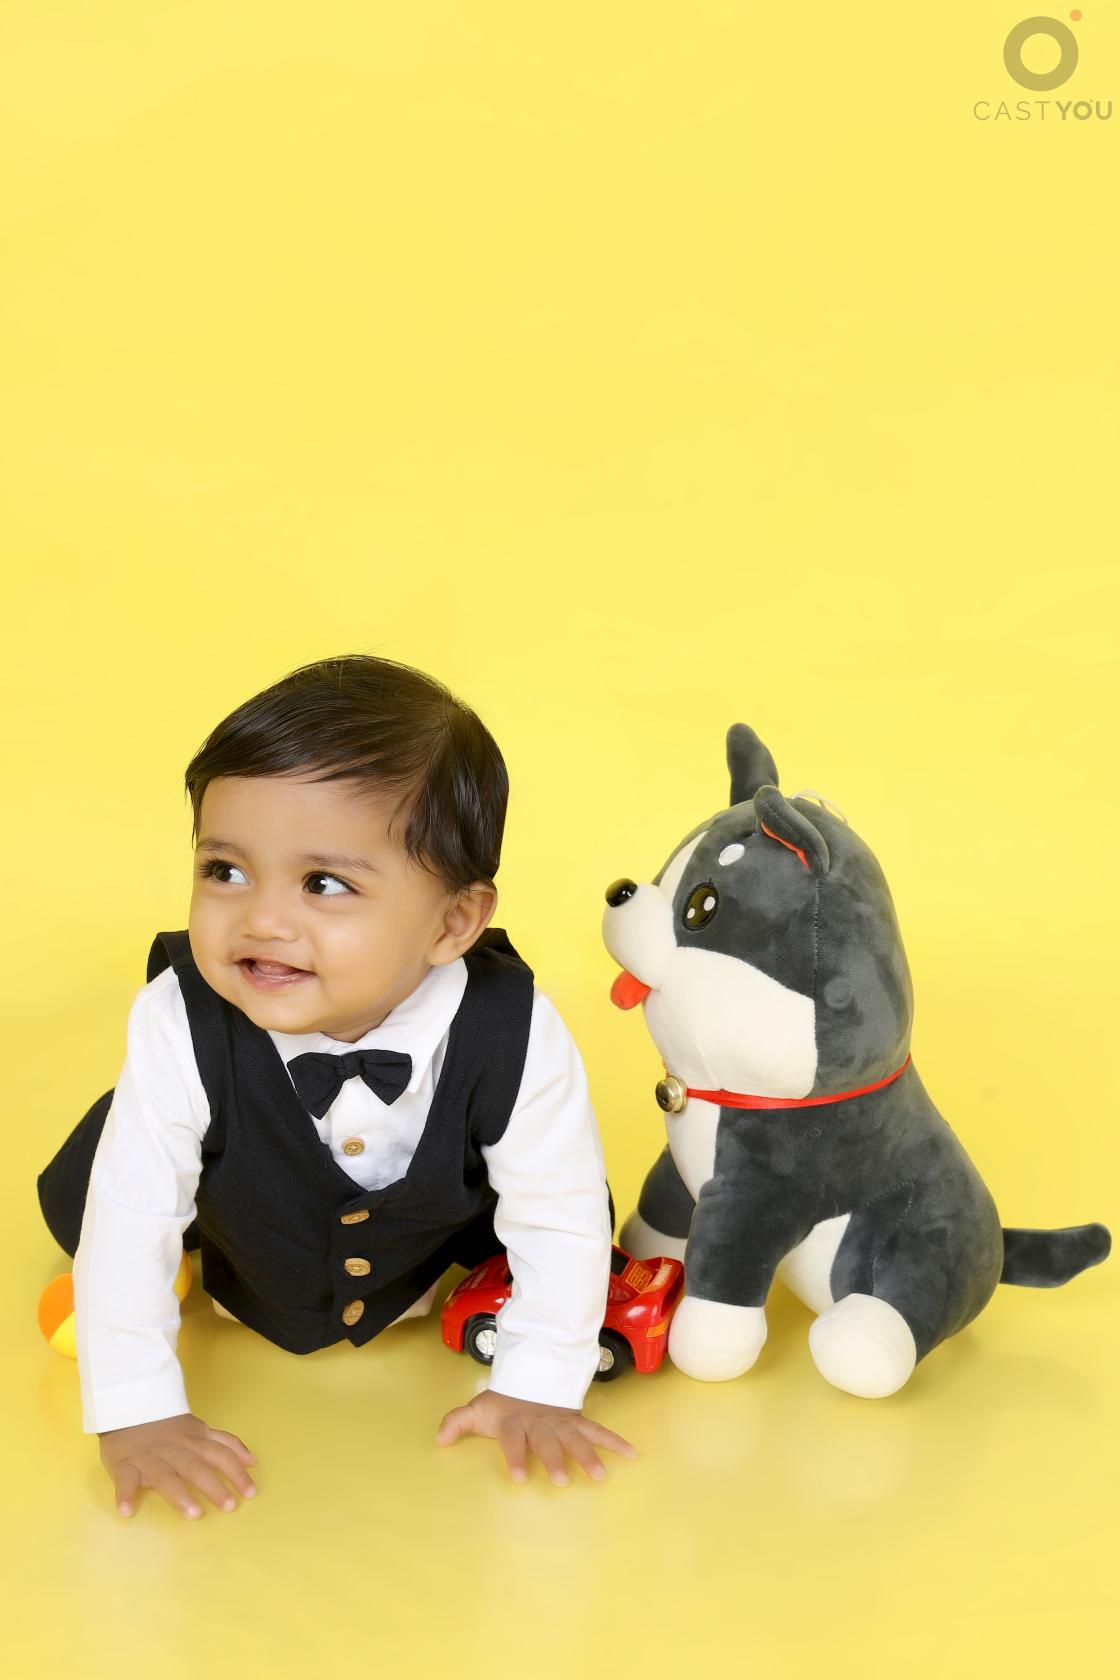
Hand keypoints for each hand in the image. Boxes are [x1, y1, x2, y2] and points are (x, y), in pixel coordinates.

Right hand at [99, 1412, 256, 1518]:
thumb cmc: (169, 1427)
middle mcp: (174, 1450)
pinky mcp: (124, 1465)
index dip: (236, 1472)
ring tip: (193, 1513)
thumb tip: (252, 1461)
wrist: (129, 1408)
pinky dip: (125, 1494)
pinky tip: (127, 1511)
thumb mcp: (200, 1430)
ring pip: (165, 1475)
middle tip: (229, 1506)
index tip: (250, 1492)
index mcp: (194, 1441)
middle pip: (196, 1467)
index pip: (220, 1454)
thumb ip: (225, 1444)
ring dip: (179, 1494)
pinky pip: (124, 1480)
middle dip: (214, 1486)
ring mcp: (149, 1458)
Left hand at [435, 1389, 637, 1485]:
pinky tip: (631, 1454)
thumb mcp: (477, 1410)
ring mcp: (560, 1421)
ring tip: (599, 1476)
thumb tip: (438, 1440)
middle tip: (562, 1481)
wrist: (528, 1376)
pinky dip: (615, 1441)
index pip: (512, 1440)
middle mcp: (539, 1423)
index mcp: (514, 1423)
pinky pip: (597, 1430)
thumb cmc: (502, 1404)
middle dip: (555, 1460)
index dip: (514, 1457)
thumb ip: (457, 1422)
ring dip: (587, 1455)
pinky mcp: (577, 1420)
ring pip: (575, 1437)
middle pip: (547, 1441)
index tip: (518, 1477)